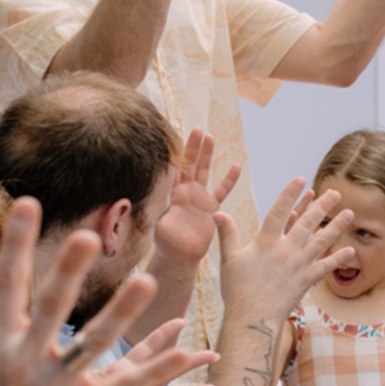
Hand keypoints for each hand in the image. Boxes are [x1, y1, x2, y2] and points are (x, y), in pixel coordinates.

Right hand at [0, 199, 206, 385]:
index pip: (6, 285)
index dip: (17, 244)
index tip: (29, 205)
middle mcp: (24, 365)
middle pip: (52, 309)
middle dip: (69, 272)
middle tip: (90, 235)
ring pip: (95, 345)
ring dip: (123, 313)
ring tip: (149, 280)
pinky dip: (154, 371)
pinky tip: (183, 351)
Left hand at [152, 128, 239, 268]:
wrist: (179, 256)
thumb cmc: (164, 242)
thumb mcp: (156, 223)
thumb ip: (155, 208)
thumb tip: (148, 196)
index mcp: (169, 192)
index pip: (172, 167)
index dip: (174, 151)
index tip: (175, 133)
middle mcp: (183, 191)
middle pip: (188, 163)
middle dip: (192, 146)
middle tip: (196, 129)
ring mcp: (197, 197)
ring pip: (203, 170)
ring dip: (206, 154)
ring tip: (210, 137)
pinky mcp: (210, 206)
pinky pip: (222, 189)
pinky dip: (229, 179)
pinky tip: (236, 165)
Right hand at [214, 178, 354, 322]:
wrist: (252, 318)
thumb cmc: (237, 289)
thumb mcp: (229, 259)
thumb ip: (226, 234)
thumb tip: (216, 212)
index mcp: (265, 243)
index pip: (279, 211)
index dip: (290, 194)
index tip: (301, 180)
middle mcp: (284, 251)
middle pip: (306, 223)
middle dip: (322, 206)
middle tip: (335, 192)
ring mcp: (298, 265)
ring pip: (321, 241)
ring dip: (336, 226)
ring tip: (349, 213)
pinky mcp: (306, 280)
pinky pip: (325, 267)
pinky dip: (338, 258)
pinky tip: (350, 249)